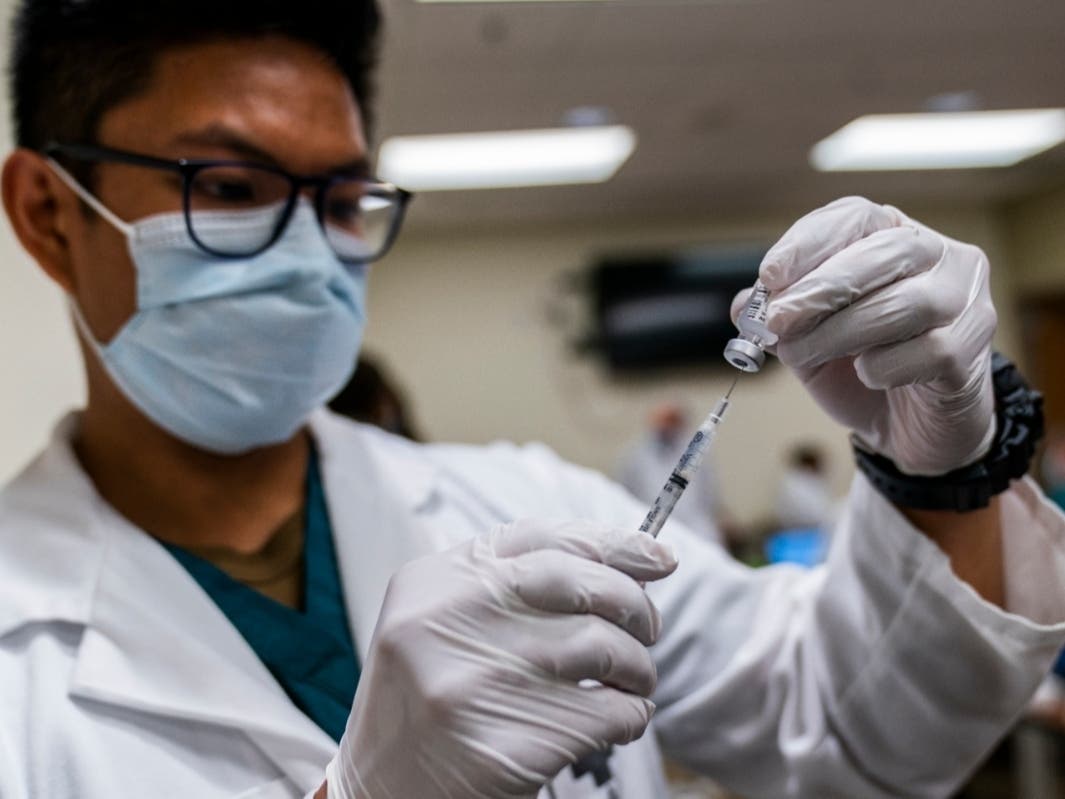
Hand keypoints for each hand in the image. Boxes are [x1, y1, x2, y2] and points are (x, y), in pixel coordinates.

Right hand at [324, 519, 677, 798]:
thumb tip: (629, 562)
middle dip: (635, 606)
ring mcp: (476, 683)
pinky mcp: (508, 745)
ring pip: (604, 647)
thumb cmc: (427, 696)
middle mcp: (450, 621)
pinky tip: (620, 719)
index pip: (543, 538)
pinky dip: (631, 714)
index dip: (613, 544)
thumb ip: (510, 583)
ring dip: (638, 666)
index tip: (659, 556)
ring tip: (634, 681)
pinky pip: (608, 713)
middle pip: (583, 585)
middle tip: (648, 630)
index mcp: (435, 580)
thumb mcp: (440, 618)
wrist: (382, 791)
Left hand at [738, 196, 996, 475]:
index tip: (769, 275)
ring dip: (841, 333)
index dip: (809, 242)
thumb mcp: (808, 338)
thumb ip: (780, 317)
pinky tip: (869, 376)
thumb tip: (746, 305)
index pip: (856, 217)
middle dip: (821, 288)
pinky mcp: (973, 348)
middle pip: (884, 253)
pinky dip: (884, 367)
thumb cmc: (862, 366)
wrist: (909, 428)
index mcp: (894, 236)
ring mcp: (965, 299)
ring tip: (804, 355)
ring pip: (907, 303)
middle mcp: (939, 256)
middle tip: (777, 321)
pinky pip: (928, 351)